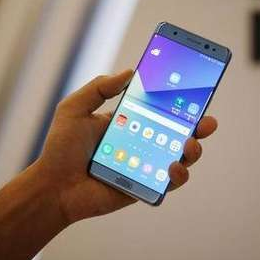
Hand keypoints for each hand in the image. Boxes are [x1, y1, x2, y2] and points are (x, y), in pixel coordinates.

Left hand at [35, 70, 217, 223]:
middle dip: (199, 126)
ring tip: (190, 144)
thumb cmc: (61, 149)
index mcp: (130, 122)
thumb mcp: (74, 109)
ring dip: (193, 150)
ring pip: (180, 157)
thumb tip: (130, 72)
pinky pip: (169, 182)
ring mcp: (146, 165)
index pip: (161, 109)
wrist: (52, 187)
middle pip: (179, 132)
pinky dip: (178, 174)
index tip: (196, 91)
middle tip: (208, 122)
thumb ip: (99, 88)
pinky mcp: (145, 186)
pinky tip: (173, 167)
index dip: (180, 101)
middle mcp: (143, 142)